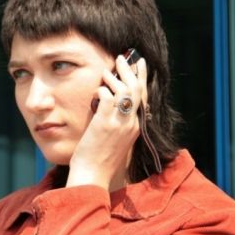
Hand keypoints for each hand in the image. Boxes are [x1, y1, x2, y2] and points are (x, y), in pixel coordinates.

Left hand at [66, 55, 147, 190]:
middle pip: (136, 90)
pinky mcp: (104, 124)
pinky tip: (97, 89)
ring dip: (115, 78)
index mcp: (135, 128)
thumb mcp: (115, 140)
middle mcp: (130, 124)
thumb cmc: (99, 160)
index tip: (140, 65)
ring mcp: (118, 124)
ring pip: (124, 91)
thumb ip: (117, 123)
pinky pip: (107, 98)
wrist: (92, 176)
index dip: (141, 79)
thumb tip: (109, 103)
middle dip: (131, 70)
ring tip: (107, 70)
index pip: (142, 97)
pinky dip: (102, 90)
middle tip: (122, 58)